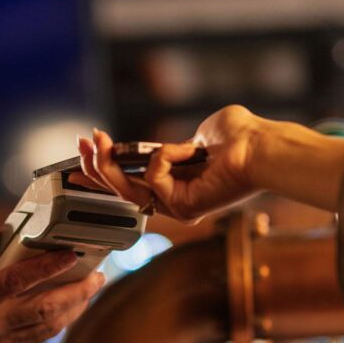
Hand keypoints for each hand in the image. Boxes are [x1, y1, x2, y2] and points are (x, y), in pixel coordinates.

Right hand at [0, 224, 104, 342]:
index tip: (70, 252)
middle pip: (44, 309)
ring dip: (77, 306)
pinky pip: (45, 335)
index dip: (45, 267)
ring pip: (50, 325)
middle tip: (98, 275)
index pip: (15, 281)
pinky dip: (66, 318)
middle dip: (76, 292)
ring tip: (94, 285)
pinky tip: (77, 301)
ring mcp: (5, 339)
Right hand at [75, 105, 262, 222]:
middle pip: (123, 191)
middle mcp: (177, 199)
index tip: (86, 151)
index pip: (134, 181)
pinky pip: (155, 177)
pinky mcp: (184, 208)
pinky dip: (166, 156)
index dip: (106, 170)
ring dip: (108, 165)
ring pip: (129, 191)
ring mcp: (180, 206)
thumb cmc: (242, 137)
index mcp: (180, 182)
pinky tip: (190, 149)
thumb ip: (178, 144)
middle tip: (81, 144)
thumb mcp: (201, 133)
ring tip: (97, 141)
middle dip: (97, 167)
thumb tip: (163, 147)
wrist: (262, 147)